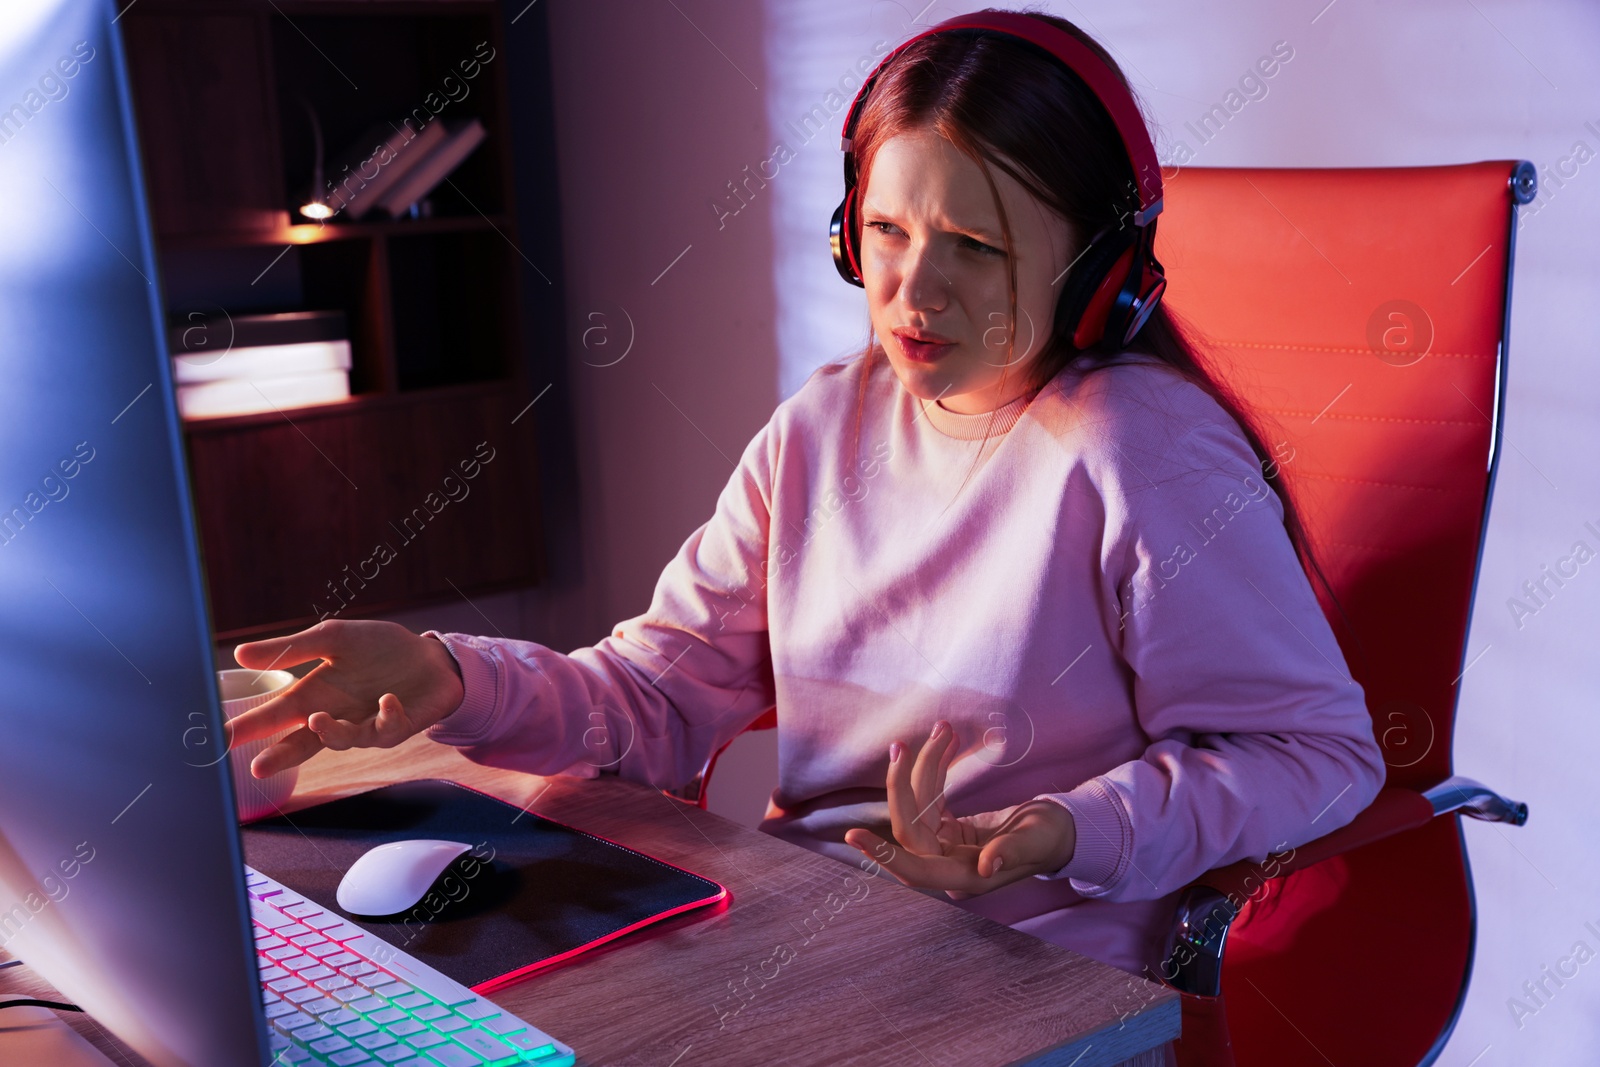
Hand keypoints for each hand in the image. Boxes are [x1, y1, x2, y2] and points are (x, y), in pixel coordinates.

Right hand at [228, 620, 465, 778]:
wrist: (431, 655)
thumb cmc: (379, 648)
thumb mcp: (333, 638)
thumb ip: (291, 649)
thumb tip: (239, 653)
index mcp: (314, 696)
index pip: (272, 716)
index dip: (246, 730)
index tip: (219, 740)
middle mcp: (335, 717)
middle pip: (300, 743)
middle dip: (278, 756)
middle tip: (257, 767)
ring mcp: (365, 726)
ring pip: (342, 740)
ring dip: (329, 732)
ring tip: (316, 719)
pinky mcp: (397, 727)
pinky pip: (387, 728)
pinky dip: (386, 714)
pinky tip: (387, 699)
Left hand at [843, 720, 1076, 899]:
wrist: (1060, 832)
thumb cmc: (1051, 839)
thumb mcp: (1036, 841)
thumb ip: (1011, 853)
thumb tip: (986, 866)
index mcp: (966, 878)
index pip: (915, 869)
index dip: (884, 855)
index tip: (853, 834)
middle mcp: (948, 865)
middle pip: (910, 828)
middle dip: (903, 786)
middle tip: (902, 747)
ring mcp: (946, 846)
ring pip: (919, 806)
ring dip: (925, 767)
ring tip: (943, 729)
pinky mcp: (948, 829)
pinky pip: (931, 797)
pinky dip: (935, 769)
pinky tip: (944, 741)